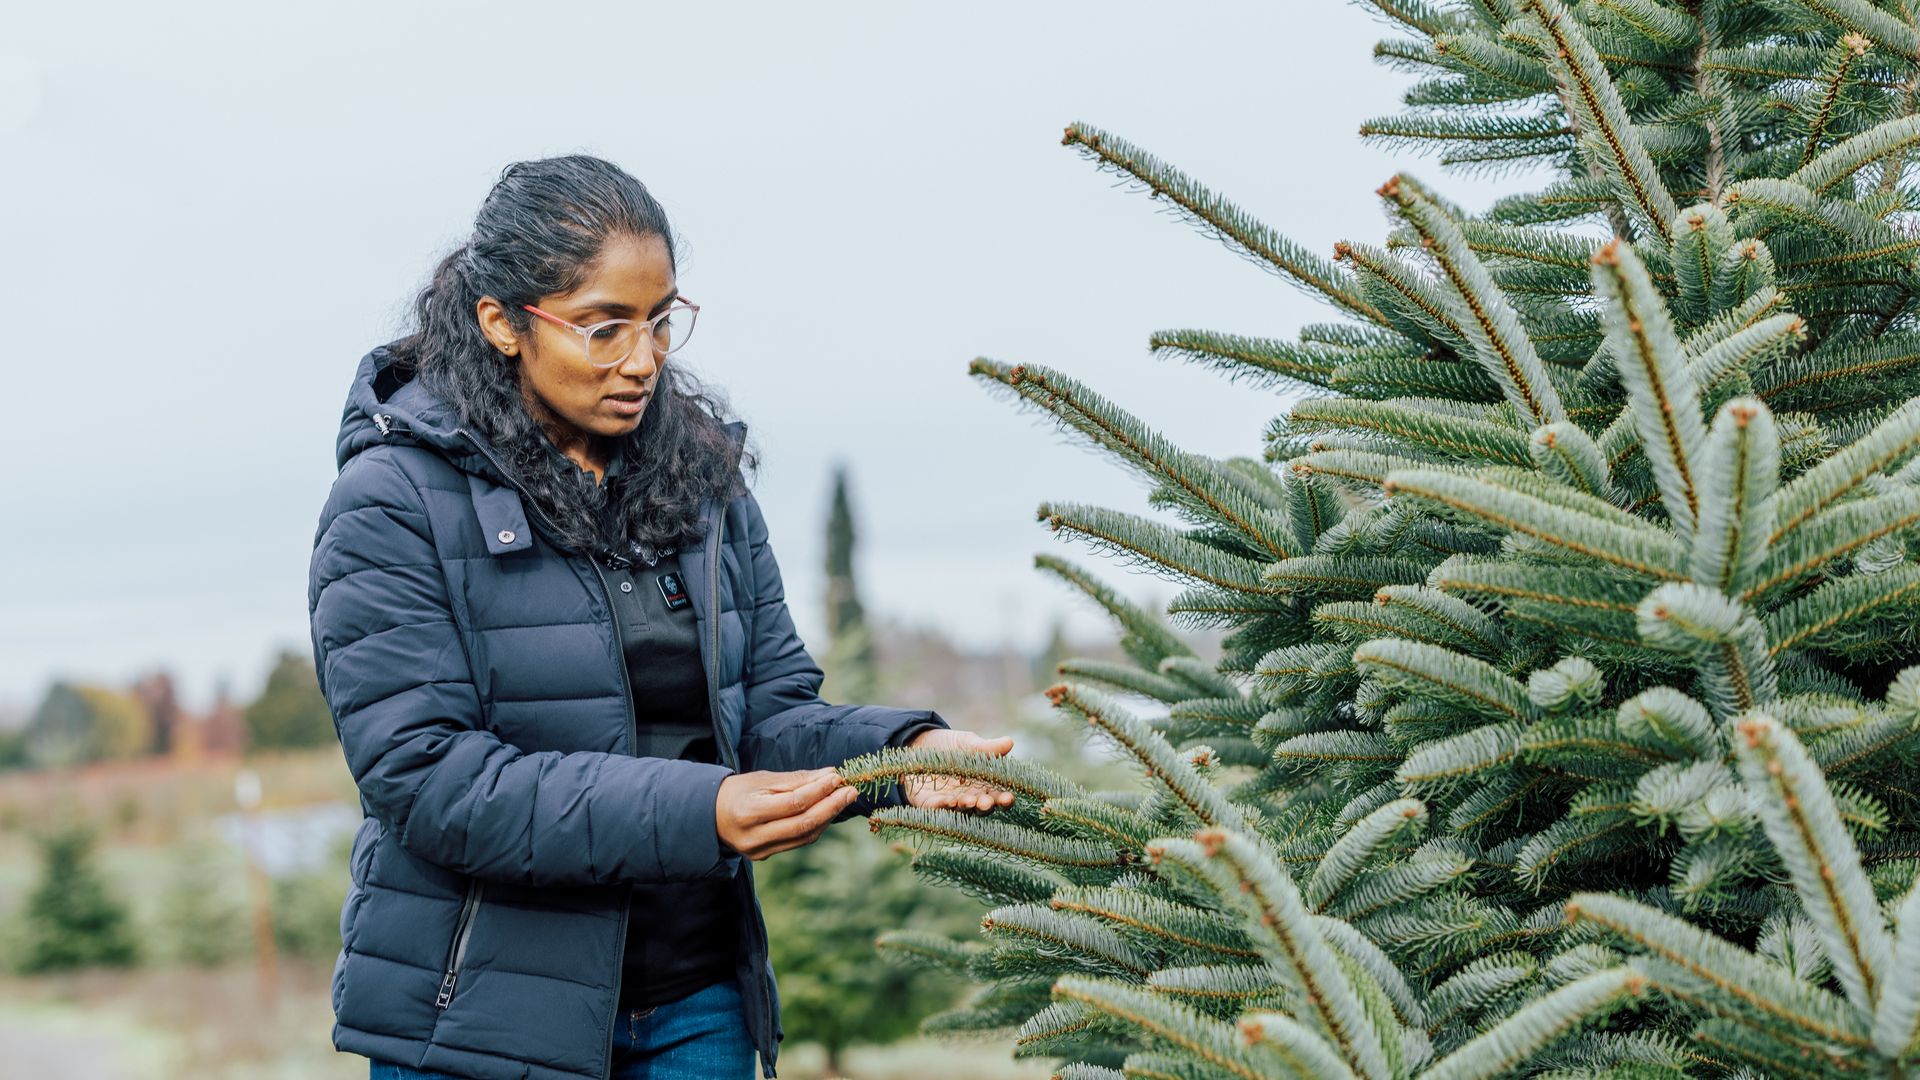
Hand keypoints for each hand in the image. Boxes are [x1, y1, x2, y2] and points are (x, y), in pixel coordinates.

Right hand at [715, 767, 860, 859]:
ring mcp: (759, 851)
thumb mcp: (762, 779)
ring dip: (827, 817)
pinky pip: (798, 842)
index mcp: (749, 813)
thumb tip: (829, 775)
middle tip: (851, 790)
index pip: (794, 804)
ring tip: (843, 798)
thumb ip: (796, 780)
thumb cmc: (737, 791)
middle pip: (803, 824)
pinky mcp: (765, 856)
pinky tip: (827, 811)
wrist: (708, 816)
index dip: (819, 791)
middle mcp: (754, 837)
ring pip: (804, 837)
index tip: (837, 777)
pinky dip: (816, 826)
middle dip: (831, 807)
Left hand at [902, 728, 1017, 812]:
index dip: (1003, 799)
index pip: (997, 796)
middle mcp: (968, 798)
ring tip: (968, 801)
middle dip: (985, 806)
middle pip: (981, 808)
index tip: (1008, 797)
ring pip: (960, 811)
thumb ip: (987, 748)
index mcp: (982, 785)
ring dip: (964, 807)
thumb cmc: (949, 746)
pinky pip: (936, 809)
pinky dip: (941, 806)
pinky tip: (947, 802)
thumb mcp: (968, 743)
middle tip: (987, 802)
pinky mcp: (928, 803)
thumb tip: (1010, 742)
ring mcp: (949, 802)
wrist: (918, 745)